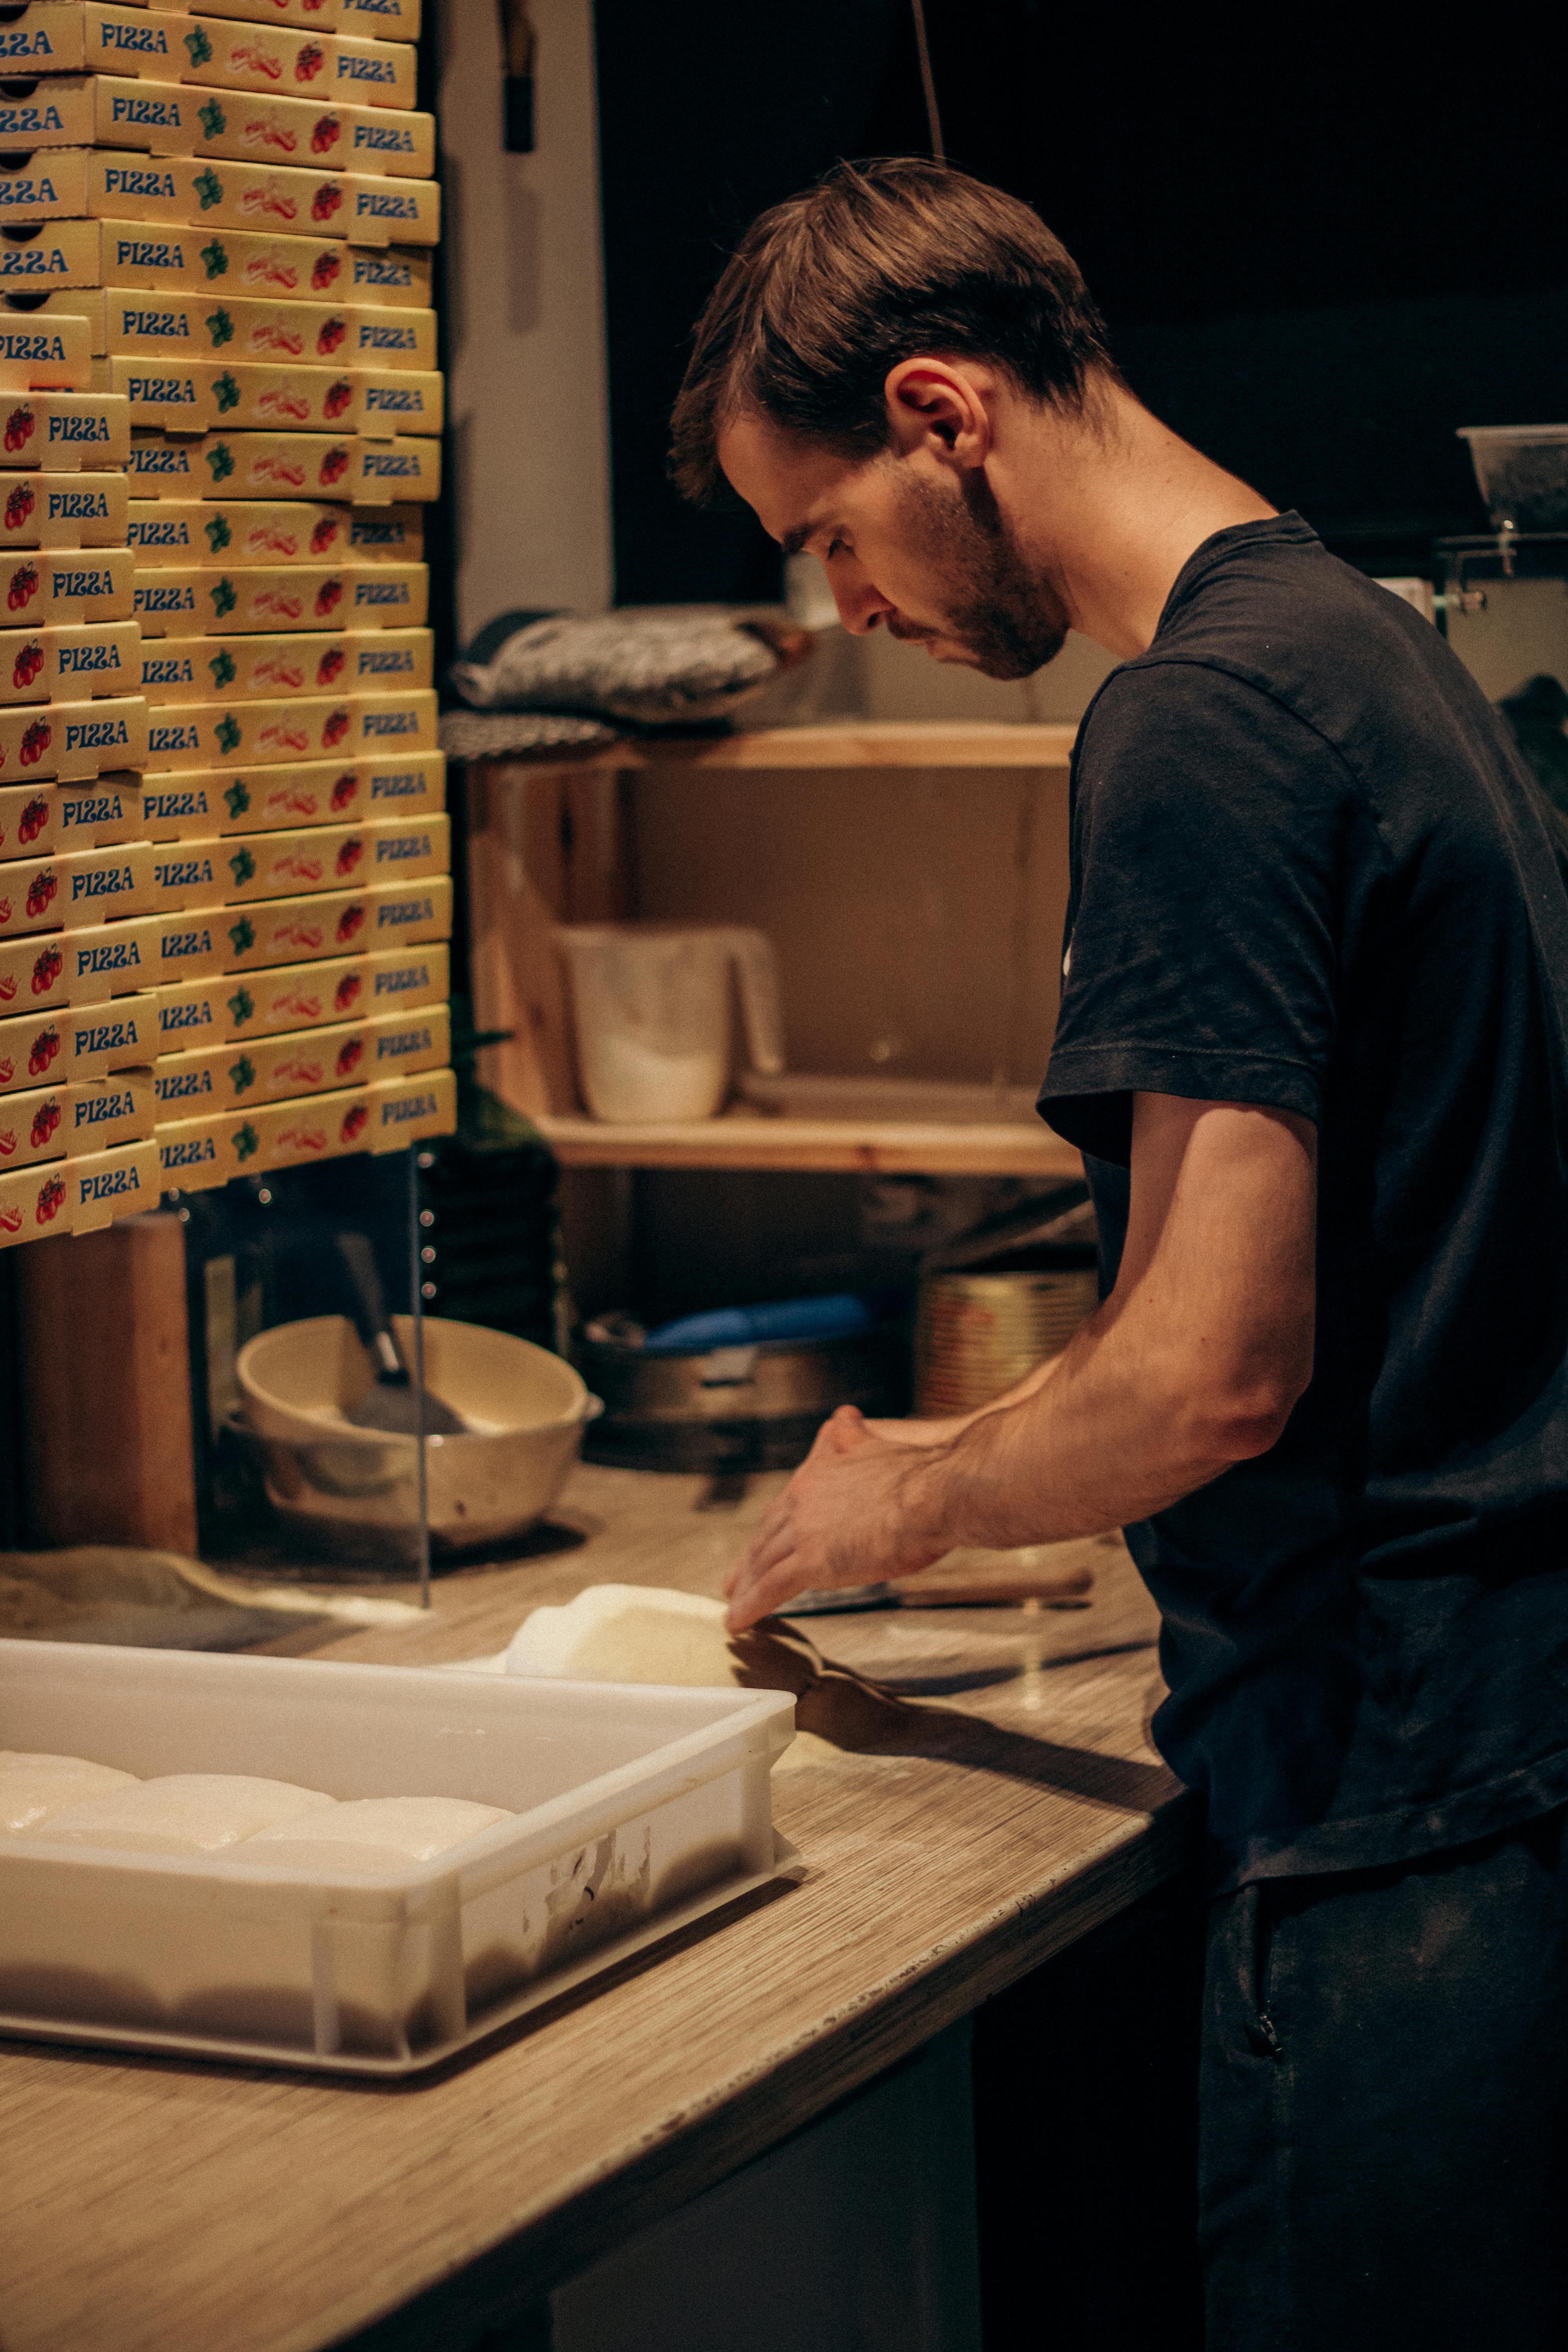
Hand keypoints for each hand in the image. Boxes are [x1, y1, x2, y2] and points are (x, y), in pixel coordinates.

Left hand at [724, 1406, 950, 1630]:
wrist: (935, 1492)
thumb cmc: (920, 1476)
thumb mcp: (876, 1445)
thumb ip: (853, 1437)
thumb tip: (844, 1415)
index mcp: (819, 1475)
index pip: (783, 1507)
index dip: (768, 1529)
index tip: (756, 1544)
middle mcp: (804, 1500)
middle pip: (766, 1536)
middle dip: (748, 1561)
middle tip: (732, 1581)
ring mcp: (806, 1531)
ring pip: (764, 1564)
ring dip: (746, 1588)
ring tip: (733, 1607)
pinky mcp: (813, 1561)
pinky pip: (772, 1588)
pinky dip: (751, 1607)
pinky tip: (737, 1622)